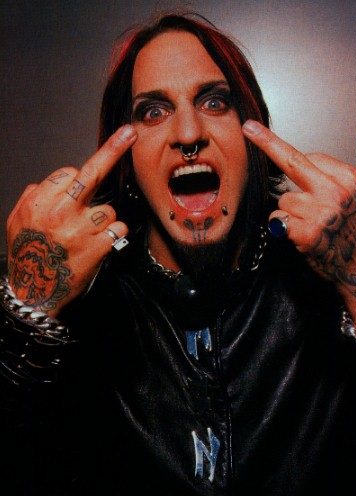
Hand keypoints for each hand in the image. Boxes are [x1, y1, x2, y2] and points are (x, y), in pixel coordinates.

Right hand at [6, 125, 136, 315]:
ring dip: (104, 219)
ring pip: (109, 207)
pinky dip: (114, 234)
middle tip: (129, 134)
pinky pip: (119, 227)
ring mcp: (81, 230)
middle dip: (113, 149)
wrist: (34, 293)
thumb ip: (35, 196)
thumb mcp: (18, 220)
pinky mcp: (98, 247)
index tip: (86, 174)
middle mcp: (60, 212)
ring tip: (87, 236)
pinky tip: (100, 244)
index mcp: (40, 202)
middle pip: (92, 173)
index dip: (76, 179)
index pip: (69, 172)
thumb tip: (55, 180)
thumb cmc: (27, 255)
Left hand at [243, 120, 355, 333]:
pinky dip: (282, 227)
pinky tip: (298, 233)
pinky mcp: (306, 233)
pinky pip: (278, 219)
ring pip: (284, 199)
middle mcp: (336, 193)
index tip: (287, 157)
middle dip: (267, 142)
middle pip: (292, 162)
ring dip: (290, 211)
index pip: (311, 157)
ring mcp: (320, 213)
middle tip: (249, 128)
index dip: (303, 166)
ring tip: (310, 223)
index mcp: (351, 179)